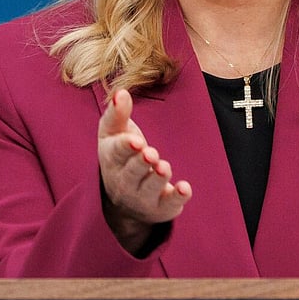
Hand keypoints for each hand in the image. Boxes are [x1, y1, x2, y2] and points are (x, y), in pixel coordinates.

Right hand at [98, 88, 191, 252]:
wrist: (122, 202)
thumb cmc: (120, 158)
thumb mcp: (113, 135)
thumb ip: (117, 113)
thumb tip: (121, 92)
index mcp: (113, 160)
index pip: (117, 153)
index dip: (126, 147)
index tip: (135, 141)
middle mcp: (125, 181)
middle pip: (132, 172)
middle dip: (141, 163)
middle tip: (150, 153)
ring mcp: (143, 196)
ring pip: (150, 189)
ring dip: (157, 178)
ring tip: (164, 167)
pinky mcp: (162, 207)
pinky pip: (170, 205)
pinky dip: (177, 198)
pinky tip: (185, 188)